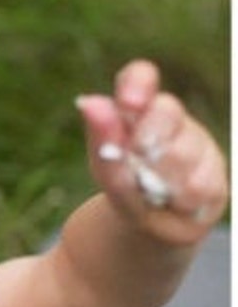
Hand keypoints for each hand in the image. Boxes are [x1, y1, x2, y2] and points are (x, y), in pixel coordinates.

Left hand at [76, 60, 227, 243]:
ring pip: (184, 152)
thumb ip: (102, 137)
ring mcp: (201, 148)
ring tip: (152, 190)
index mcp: (141, 110)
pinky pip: (198, 185)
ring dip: (160, 176)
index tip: (128, 102)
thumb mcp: (105, 166)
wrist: (145, 229)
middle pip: (167, 113)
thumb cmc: (125, 186)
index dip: (137, 83)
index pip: (139, 77)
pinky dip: (178, 199)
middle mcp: (175, 122)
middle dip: (147, 138)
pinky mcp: (217, 180)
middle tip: (138, 156)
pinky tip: (172, 203)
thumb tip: (89, 103)